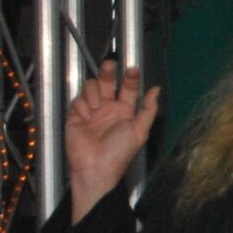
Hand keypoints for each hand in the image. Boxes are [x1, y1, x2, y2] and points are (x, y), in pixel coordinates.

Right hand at [65, 61, 160, 219]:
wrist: (96, 168)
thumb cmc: (120, 153)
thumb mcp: (140, 131)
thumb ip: (148, 109)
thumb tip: (156, 89)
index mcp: (124, 110)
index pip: (128, 87)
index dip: (130, 77)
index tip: (132, 69)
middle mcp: (108, 107)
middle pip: (107, 81)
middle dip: (107, 71)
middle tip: (110, 65)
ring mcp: (91, 110)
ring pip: (90, 87)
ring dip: (93, 93)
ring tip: (96, 107)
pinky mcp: (75, 116)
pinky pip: (77, 101)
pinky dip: (82, 106)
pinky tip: (85, 117)